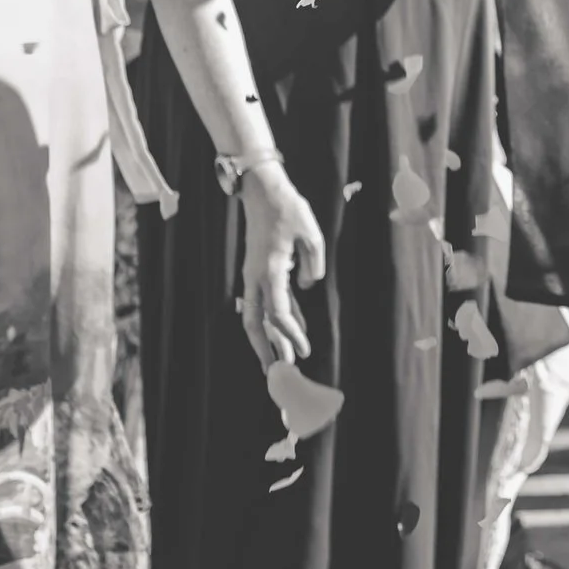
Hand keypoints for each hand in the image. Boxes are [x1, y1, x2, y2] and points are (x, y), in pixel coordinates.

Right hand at [238, 162, 326, 369]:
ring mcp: (255, 277)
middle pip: (257, 324)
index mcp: (270, 272)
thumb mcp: (310, 234)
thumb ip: (313, 264)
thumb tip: (309, 286)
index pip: (278, 314)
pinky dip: (278, 319)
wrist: (263, 193)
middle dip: (267, 351)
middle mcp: (257, 279)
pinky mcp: (259, 272)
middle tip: (278, 375)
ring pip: (258, 317)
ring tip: (281, 362)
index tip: (303, 351)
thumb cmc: (288, 211)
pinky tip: (291, 330)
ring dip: (269, 340)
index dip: (290, 335)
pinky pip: (268, 302)